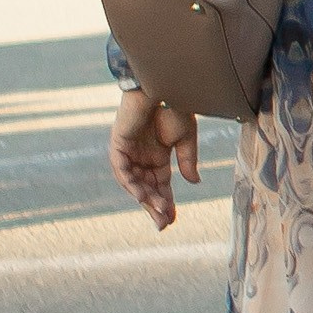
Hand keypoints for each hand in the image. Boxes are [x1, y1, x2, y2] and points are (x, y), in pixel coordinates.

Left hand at [109, 88, 200, 229]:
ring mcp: (129, 151)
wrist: (165, 87)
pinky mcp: (118, 144)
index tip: (172, 220)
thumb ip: (187, 162)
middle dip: (154, 206)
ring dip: (145, 198)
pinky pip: (122, 169)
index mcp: (157, 156)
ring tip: (158, 211)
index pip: (160, 185)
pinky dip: (130, 183)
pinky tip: (141, 196)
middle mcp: (141, 157)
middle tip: (163, 224)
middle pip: (146, 188)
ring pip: (134, 182)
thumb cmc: (176, 108)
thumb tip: (193, 182)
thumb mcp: (186, 140)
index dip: (166, 202)